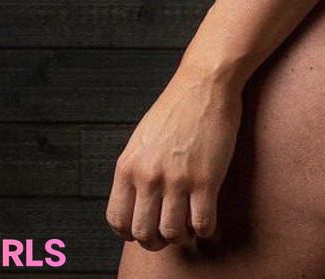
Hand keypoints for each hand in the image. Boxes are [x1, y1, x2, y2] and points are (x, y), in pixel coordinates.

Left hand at [105, 61, 243, 250]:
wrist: (205, 84)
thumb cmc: (176, 107)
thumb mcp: (142, 138)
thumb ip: (136, 169)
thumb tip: (136, 202)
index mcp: (128, 166)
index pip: (117, 220)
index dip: (129, 233)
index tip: (143, 229)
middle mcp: (149, 175)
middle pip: (143, 234)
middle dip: (156, 241)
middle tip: (168, 233)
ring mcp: (177, 179)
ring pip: (172, 234)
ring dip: (182, 237)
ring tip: (188, 227)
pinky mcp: (206, 179)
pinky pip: (201, 224)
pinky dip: (204, 230)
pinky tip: (206, 220)